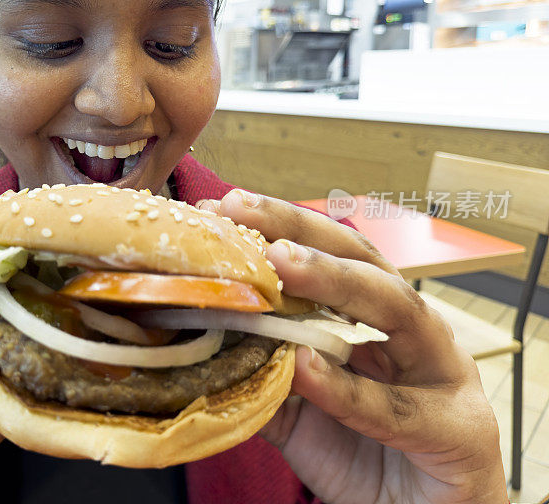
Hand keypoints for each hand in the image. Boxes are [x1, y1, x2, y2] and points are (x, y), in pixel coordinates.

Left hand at [198, 190, 508, 503]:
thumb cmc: (364, 456)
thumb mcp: (298, 409)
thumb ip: (261, 373)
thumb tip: (204, 338)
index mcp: (379, 319)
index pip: (330, 256)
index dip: (278, 229)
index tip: (221, 209)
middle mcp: (415, 332)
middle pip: (363, 261)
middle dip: (301, 231)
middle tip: (244, 210)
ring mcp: (444, 374)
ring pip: (396, 310)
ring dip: (336, 281)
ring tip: (281, 263)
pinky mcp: (460, 428)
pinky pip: (397, 406)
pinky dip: (348, 388)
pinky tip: (305, 366)